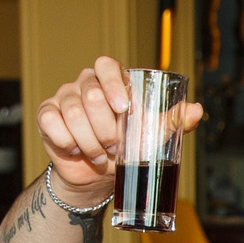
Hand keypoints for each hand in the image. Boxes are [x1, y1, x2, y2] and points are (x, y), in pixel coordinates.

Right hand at [36, 56, 205, 205]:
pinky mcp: (47, 115)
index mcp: (110, 80)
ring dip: (90, 141)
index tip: (124, 107)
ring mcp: (63, 97)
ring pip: (73, 113)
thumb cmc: (128, 149)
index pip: (106, 65)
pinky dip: (67, 142)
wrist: (99, 177)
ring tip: (101, 155)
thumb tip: (197, 110)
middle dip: (106, 128)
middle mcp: (85, 84)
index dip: (114, 83)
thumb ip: (174, 122)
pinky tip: (76, 150)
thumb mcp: (153, 136)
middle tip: (116, 147)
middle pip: (91, 94)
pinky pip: (52, 123)